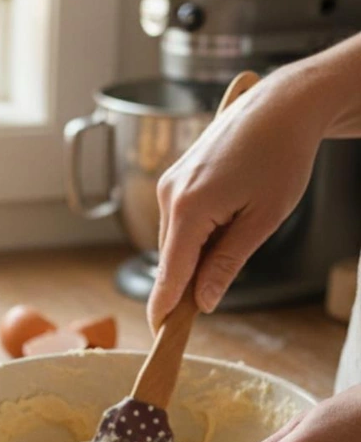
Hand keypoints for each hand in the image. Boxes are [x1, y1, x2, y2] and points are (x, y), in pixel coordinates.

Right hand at [148, 71, 320, 330]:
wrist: (283, 105)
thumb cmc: (282, 155)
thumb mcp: (263, 219)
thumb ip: (228, 263)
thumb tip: (203, 301)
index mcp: (189, 208)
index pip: (170, 274)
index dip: (166, 309)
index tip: (160, 336)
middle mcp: (169, 195)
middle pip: (171, 259)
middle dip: (188, 282)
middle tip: (212, 299)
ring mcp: (168, 183)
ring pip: (175, 240)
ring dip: (197, 253)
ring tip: (239, 232)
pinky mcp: (175, 176)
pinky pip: (179, 219)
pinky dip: (197, 233)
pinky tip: (229, 218)